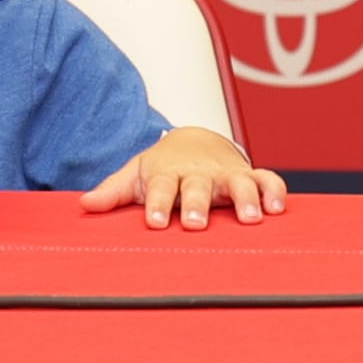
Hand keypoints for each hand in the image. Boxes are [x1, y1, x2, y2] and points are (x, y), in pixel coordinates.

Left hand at [79, 126, 287, 229]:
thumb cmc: (163, 168)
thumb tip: (84, 204)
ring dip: (244, 199)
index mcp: (168, 174)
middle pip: (198, 187)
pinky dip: (274, 192)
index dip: (157, 205)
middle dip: (198, 204)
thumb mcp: (136, 175)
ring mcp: (225, 174)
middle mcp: (198, 174)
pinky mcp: (249, 175)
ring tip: (249, 218)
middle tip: (195, 222)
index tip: (154, 222)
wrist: (193, 140)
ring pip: (238, 183)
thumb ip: (113, 191)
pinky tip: (278, 209)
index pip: (160, 189)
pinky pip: (268, 180)